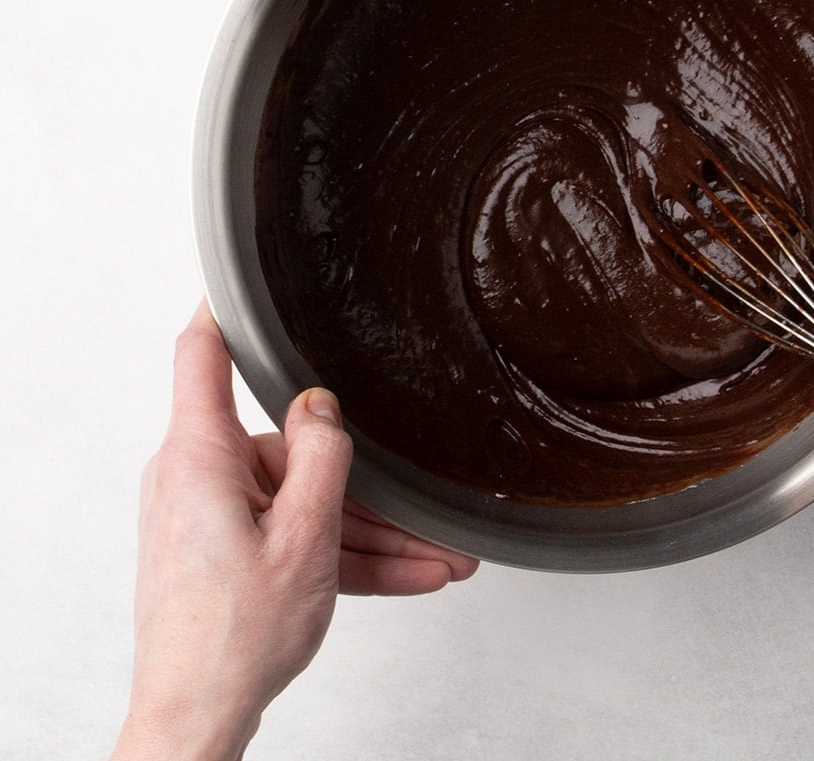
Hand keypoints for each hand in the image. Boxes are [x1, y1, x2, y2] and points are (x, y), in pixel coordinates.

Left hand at [112, 302, 477, 760]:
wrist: (196, 718)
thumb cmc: (233, 638)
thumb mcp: (305, 536)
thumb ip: (321, 455)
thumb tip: (321, 403)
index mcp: (202, 457)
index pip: (202, 356)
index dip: (223, 310)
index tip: (241, 278)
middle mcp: (199, 478)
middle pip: (290, 447)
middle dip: (364, 482)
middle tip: (424, 505)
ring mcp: (211, 517)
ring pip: (304, 500)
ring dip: (369, 531)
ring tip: (436, 554)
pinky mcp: (224, 551)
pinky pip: (294, 535)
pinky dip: (344, 555)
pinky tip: (408, 573)